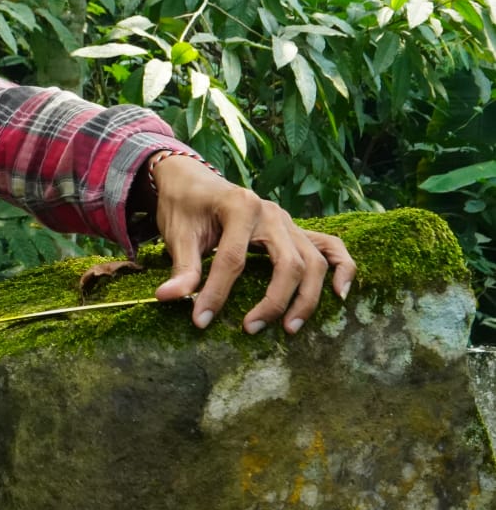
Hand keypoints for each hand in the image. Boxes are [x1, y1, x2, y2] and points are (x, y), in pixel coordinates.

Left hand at [150, 153, 355, 333]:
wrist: (192, 180)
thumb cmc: (184, 206)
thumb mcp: (177, 234)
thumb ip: (181, 267)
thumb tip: (167, 298)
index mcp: (239, 206)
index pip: (233, 259)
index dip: (217, 293)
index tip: (201, 320)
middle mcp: (271, 213)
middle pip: (288, 263)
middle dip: (273, 302)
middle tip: (251, 329)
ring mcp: (288, 221)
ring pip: (314, 261)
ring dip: (306, 298)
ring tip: (290, 329)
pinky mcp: (295, 230)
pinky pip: (331, 247)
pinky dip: (342, 269)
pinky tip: (339, 296)